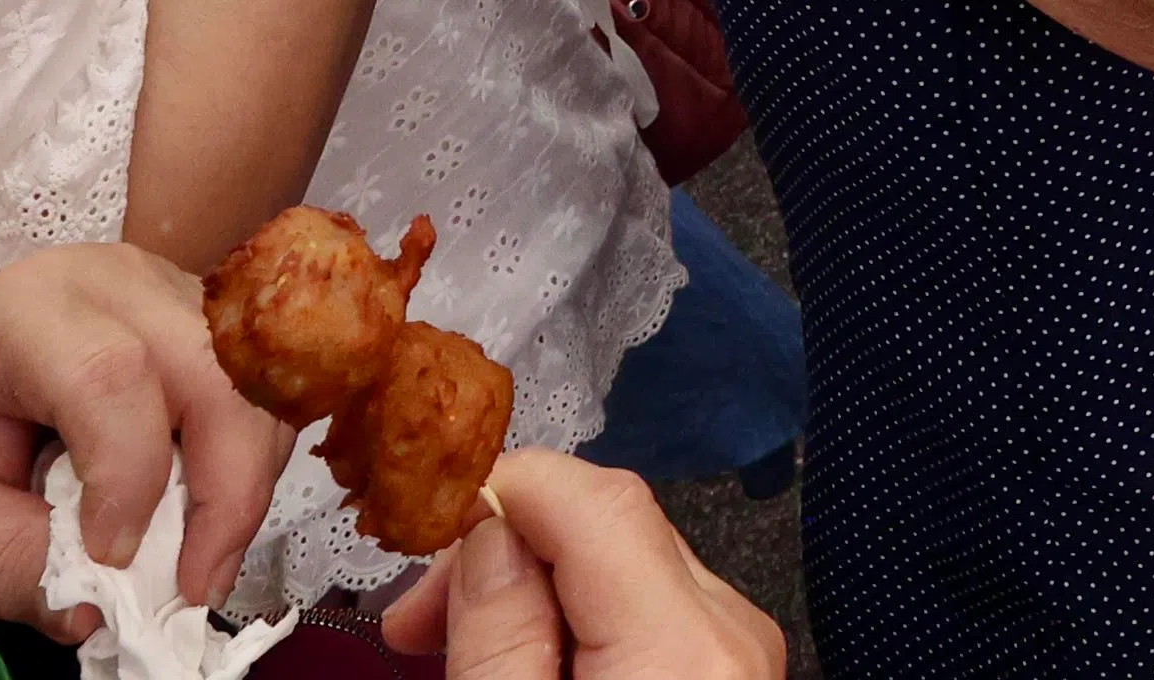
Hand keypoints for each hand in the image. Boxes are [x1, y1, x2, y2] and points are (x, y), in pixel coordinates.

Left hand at [0, 243, 291, 635]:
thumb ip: (7, 570)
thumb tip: (100, 611)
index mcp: (19, 313)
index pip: (109, 374)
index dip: (129, 478)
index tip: (109, 566)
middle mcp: (109, 286)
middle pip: (210, 368)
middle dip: (224, 486)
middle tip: (192, 586)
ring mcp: (162, 303)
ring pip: (253, 385)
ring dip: (243, 484)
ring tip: (191, 567)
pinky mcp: (194, 342)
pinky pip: (256, 403)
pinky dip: (244, 474)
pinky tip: (194, 527)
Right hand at [376, 452, 785, 678]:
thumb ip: (498, 638)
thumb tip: (489, 538)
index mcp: (683, 648)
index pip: (592, 498)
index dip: (499, 491)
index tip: (423, 527)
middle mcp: (730, 633)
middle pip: (606, 524)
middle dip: (503, 549)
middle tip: (414, 618)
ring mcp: (739, 654)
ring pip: (621, 565)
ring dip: (533, 586)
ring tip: (452, 641)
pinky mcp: (727, 675)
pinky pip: (644, 612)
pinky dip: (576, 621)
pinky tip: (526, 656)